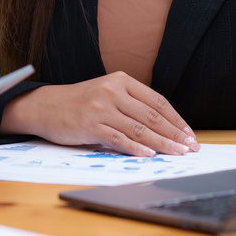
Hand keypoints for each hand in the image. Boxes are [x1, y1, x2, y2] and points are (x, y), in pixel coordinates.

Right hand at [0, 71, 199, 156]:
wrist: (46, 106)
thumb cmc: (79, 103)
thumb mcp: (107, 93)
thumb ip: (131, 104)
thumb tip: (162, 128)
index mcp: (121, 80)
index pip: (157, 101)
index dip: (176, 120)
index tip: (189, 134)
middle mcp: (113, 91)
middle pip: (152, 115)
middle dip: (174, 134)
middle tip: (190, 147)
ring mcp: (101, 107)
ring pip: (139, 128)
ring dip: (161, 144)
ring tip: (177, 153)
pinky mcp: (90, 124)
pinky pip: (119, 138)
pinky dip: (136, 148)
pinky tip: (149, 155)